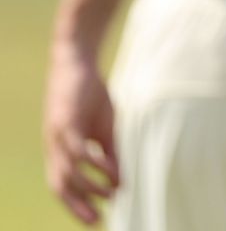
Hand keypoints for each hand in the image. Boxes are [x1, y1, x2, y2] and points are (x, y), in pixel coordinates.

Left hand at [44, 44, 118, 224]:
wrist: (76, 62)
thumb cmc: (90, 96)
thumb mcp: (103, 129)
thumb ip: (109, 153)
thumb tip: (121, 179)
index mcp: (61, 152)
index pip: (63, 187)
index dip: (76, 206)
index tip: (95, 220)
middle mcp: (54, 149)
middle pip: (60, 186)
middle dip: (78, 206)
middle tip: (97, 220)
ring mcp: (57, 137)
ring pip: (67, 172)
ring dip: (89, 187)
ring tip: (112, 194)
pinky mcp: (65, 122)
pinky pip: (77, 149)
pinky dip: (93, 162)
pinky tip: (108, 168)